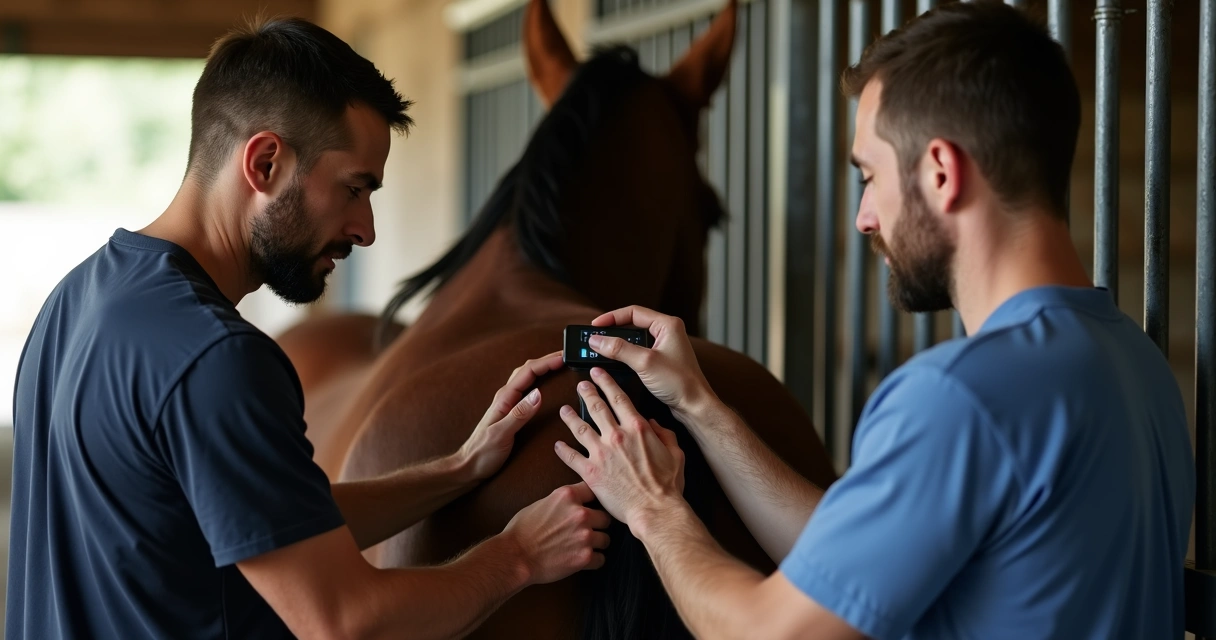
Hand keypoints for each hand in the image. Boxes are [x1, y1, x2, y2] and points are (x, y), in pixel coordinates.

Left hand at [457, 352, 563, 480]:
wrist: (469, 466)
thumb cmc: (483, 453)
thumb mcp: (502, 434)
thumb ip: (519, 414)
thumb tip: (539, 394)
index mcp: (505, 399)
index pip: (528, 373)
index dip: (547, 362)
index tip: (564, 358)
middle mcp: (506, 397)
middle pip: (527, 370)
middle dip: (547, 360)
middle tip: (566, 356)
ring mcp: (507, 404)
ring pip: (526, 378)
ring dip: (542, 367)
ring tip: (559, 364)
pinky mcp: (510, 412)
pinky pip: (526, 389)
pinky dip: (538, 380)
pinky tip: (545, 384)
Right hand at [501, 482, 611, 584]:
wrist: (515, 556)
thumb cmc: (522, 530)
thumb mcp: (541, 503)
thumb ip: (561, 502)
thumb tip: (571, 504)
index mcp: (567, 496)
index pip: (593, 490)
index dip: (592, 500)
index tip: (590, 506)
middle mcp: (580, 514)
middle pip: (605, 517)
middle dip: (598, 525)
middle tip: (588, 531)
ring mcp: (585, 536)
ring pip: (606, 539)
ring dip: (597, 544)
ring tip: (585, 547)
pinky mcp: (585, 557)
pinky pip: (601, 559)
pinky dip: (593, 561)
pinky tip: (583, 560)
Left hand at [554, 369, 686, 529]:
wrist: (655, 510)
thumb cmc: (667, 485)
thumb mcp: (676, 453)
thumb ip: (665, 435)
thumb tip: (654, 424)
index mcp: (636, 428)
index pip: (618, 398)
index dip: (607, 383)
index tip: (598, 374)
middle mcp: (616, 436)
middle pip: (597, 408)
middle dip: (587, 393)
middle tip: (580, 385)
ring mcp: (601, 454)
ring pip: (580, 428)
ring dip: (570, 417)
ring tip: (564, 409)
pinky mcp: (590, 473)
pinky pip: (571, 457)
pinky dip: (563, 450)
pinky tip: (557, 444)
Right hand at [588, 306, 715, 419]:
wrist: (695, 406)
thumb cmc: (680, 382)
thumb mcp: (645, 362)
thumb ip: (619, 349)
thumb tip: (597, 340)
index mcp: (667, 325)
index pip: (633, 312)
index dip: (612, 317)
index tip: (595, 326)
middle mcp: (667, 333)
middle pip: (633, 324)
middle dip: (613, 331)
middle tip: (595, 338)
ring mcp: (664, 347)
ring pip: (634, 340)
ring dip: (618, 345)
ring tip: (601, 349)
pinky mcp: (661, 361)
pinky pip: (638, 352)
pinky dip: (625, 356)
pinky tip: (614, 362)